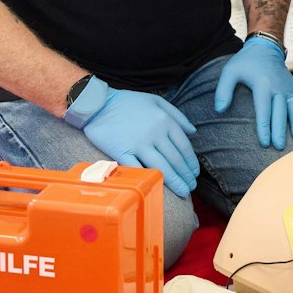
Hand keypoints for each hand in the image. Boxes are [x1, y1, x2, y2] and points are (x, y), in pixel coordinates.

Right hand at [73, 85, 199, 197]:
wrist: (98, 103)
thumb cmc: (128, 102)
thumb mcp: (157, 101)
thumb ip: (177, 115)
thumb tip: (193, 132)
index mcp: (164, 121)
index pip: (184, 146)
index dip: (191, 162)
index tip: (194, 173)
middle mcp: (154, 133)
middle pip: (175, 159)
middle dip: (185, 175)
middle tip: (191, 187)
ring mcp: (138, 144)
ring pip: (162, 167)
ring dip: (175, 182)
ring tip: (183, 191)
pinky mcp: (122, 153)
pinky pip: (138, 168)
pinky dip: (149, 178)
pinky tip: (159, 188)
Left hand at [214, 36, 292, 149]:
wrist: (265, 49)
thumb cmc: (245, 64)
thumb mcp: (230, 72)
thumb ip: (223, 90)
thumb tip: (219, 110)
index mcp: (262, 84)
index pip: (263, 109)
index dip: (264, 126)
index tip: (264, 142)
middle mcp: (278, 86)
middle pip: (280, 111)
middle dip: (281, 130)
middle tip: (279, 147)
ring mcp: (289, 88)